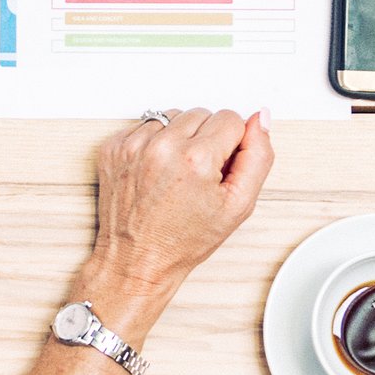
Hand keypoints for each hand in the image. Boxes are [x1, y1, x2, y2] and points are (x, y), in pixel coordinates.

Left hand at [82, 109, 275, 326]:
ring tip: (176, 174)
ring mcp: (132, 145)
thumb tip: (260, 118)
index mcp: (195, 159)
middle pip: (202, 113)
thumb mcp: (238, 206)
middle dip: (206, 140)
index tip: (218, 172)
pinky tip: (155, 172)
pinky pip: (146, 126)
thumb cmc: (183, 241)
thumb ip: (258, 156)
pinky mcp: (113, 147)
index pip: (231, 118)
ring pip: (173, 116)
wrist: (135, 260)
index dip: (231, 146)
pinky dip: (154, 143)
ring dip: (179, 138)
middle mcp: (161, 146)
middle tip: (197, 177)